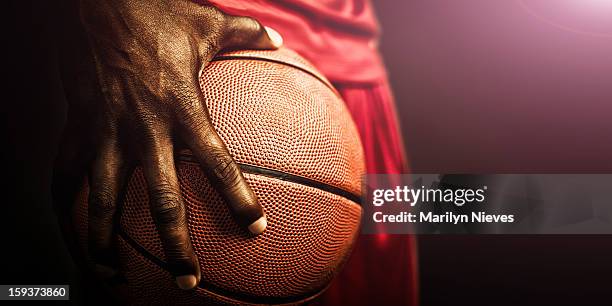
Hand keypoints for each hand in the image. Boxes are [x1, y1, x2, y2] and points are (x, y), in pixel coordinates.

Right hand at [53, 0, 281, 289]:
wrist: (95, 3)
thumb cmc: (154, 12)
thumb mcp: (206, 21)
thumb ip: (245, 34)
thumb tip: (277, 38)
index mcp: (184, 109)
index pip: (217, 164)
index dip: (238, 199)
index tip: (254, 229)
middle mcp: (145, 130)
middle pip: (162, 201)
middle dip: (176, 245)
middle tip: (188, 280)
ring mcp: (106, 133)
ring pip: (104, 200)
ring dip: (107, 243)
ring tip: (115, 276)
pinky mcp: (77, 127)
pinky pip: (64, 174)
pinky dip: (64, 205)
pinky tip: (71, 231)